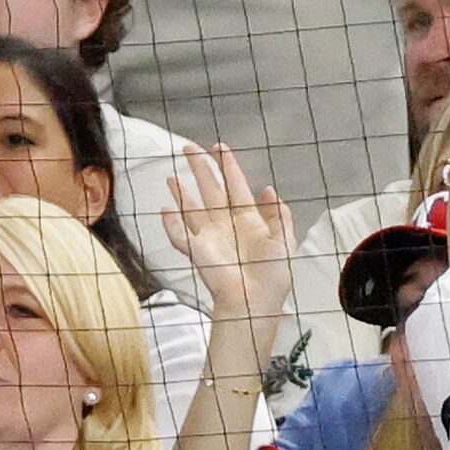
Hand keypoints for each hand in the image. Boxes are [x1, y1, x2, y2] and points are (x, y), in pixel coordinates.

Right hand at [161, 143, 293, 325]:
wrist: (257, 301)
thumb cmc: (273, 276)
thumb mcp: (285, 242)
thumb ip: (279, 216)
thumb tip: (269, 190)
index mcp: (249, 221)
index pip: (236, 186)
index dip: (228, 166)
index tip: (220, 147)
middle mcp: (227, 225)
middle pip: (211, 190)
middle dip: (200, 168)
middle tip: (189, 148)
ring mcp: (210, 237)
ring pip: (192, 208)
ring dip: (182, 193)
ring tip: (172, 176)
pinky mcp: (196, 251)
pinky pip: (179, 235)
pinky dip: (171, 224)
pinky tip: (165, 210)